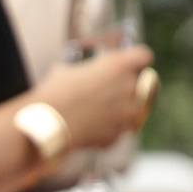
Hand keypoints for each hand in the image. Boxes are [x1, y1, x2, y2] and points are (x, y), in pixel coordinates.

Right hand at [33, 43, 155, 151]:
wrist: (48, 123)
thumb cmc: (55, 92)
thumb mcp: (68, 70)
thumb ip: (85, 70)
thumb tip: (81, 73)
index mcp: (119, 65)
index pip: (144, 56)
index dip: (137, 60)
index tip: (132, 64)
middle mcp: (128, 88)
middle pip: (139, 84)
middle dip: (125, 87)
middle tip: (106, 91)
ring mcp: (126, 114)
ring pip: (132, 110)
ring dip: (121, 110)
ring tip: (98, 112)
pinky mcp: (117, 135)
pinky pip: (117, 130)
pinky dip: (107, 130)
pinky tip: (88, 128)